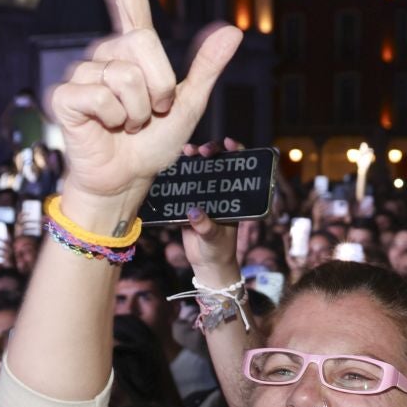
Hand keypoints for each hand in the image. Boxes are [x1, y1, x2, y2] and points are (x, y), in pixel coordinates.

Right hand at [47, 0, 240, 214]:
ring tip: (128, 125)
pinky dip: (115, 119)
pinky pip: (102, 96)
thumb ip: (206, 68)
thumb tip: (233, 30)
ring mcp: (84, 72)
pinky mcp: (67, 95)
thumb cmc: (153, 144)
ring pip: (126, 77)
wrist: (126, 179)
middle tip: (151, 113)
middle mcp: (106, 53)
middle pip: (143, 45)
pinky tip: (106, 128)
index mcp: (134, 50)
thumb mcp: (190, 106)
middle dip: (160, 87)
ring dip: (139, 111)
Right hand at [179, 138, 252, 279]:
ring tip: (185, 152)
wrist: (207, 263)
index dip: (236, 151)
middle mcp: (218, 190)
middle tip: (201, 151)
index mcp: (232, 195)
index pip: (238, 167)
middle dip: (209, 151)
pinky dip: (175, 174)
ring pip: (197, 170)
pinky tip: (168, 165)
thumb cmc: (218, 249)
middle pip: (215, 162)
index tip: (228, 143)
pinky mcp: (187, 202)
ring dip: (191, 159)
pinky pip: (181, 184)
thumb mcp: (215, 238)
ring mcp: (202, 195)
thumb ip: (206, 226)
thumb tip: (193, 212)